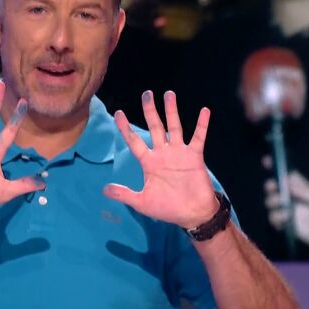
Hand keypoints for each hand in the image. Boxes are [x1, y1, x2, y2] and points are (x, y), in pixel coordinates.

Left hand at [103, 90, 218, 228]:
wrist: (192, 215)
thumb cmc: (168, 208)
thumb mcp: (142, 202)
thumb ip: (124, 194)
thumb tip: (103, 190)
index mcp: (149, 162)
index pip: (134, 141)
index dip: (126, 127)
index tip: (118, 113)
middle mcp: (163, 153)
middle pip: (155, 127)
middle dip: (150, 110)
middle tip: (147, 94)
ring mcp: (179, 153)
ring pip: (174, 127)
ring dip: (172, 111)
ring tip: (169, 94)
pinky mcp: (195, 156)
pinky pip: (198, 137)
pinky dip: (202, 124)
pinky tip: (205, 110)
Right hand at [265, 171, 308, 261]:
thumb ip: (305, 190)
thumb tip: (286, 181)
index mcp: (304, 188)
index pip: (288, 176)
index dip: (277, 167)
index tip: (267, 161)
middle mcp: (294, 198)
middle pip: (276, 188)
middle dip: (271, 186)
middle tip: (273, 188)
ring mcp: (290, 212)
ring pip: (272, 203)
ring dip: (273, 203)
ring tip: (285, 209)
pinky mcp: (289, 226)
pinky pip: (275, 220)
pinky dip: (276, 219)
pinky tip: (285, 220)